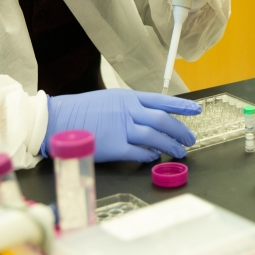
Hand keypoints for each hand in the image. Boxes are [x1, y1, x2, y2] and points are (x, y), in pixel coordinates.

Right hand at [41, 89, 200, 162]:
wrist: (57, 120)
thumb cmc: (81, 111)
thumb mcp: (109, 100)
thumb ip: (130, 107)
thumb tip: (149, 117)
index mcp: (127, 97)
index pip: (161, 100)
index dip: (182, 107)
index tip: (197, 110)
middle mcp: (127, 111)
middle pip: (162, 120)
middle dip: (180, 131)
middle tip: (190, 139)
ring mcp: (121, 128)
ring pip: (155, 137)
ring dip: (170, 145)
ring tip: (179, 152)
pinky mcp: (114, 147)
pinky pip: (139, 152)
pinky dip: (150, 155)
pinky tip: (155, 157)